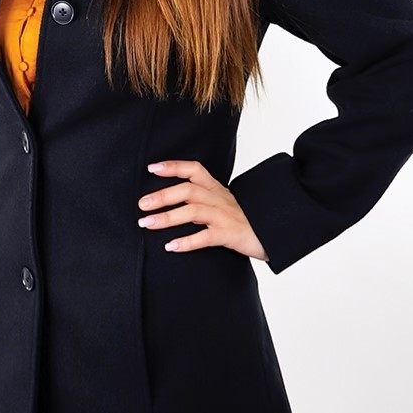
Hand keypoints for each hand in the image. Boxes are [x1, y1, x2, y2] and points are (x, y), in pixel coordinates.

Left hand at [137, 159, 268, 260]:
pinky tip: (171, 246)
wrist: (271, 235)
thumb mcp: (221, 203)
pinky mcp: (230, 234)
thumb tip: (168, 200)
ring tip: (147, 224)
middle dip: (162, 195)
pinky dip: (187, 241)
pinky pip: (206, 237)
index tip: (152, 168)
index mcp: (216, 189)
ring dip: (167, 217)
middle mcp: (219, 199)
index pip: (194, 170)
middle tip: (141, 205)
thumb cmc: (242, 220)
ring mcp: (224, 216)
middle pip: (188, 190)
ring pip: (194, 211)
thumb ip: (200, 199)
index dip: (173, 166)